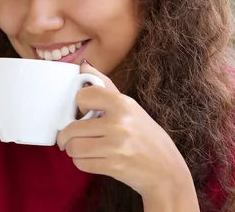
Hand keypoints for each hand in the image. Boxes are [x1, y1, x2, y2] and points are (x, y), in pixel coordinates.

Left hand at [56, 61, 196, 205]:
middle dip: (67, 135)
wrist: (167, 170)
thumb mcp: (130, 106)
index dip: (78, 105)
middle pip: (72, 128)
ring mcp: (116, 146)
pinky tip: (91, 158)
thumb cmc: (146, 135)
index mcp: (123, 104)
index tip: (82, 112)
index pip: (83, 96)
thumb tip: (83, 64)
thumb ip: (105, 85)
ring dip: (73, 150)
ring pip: (74, 147)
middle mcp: (119, 123)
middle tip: (70, 137)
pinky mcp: (114, 166)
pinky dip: (81, 162)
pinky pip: (81, 163)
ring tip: (81, 148)